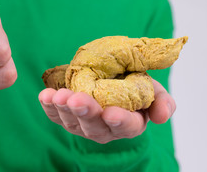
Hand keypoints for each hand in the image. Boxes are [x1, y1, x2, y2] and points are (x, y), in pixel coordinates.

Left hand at [38, 79, 175, 142]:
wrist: (108, 78)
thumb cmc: (132, 84)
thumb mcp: (152, 88)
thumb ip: (161, 101)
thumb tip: (161, 116)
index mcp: (129, 123)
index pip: (126, 126)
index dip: (119, 121)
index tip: (111, 114)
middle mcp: (104, 128)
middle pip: (94, 126)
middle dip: (86, 113)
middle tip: (77, 100)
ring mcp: (82, 124)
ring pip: (72, 122)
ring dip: (64, 109)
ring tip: (58, 96)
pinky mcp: (66, 116)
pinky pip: (55, 115)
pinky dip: (48, 106)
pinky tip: (45, 95)